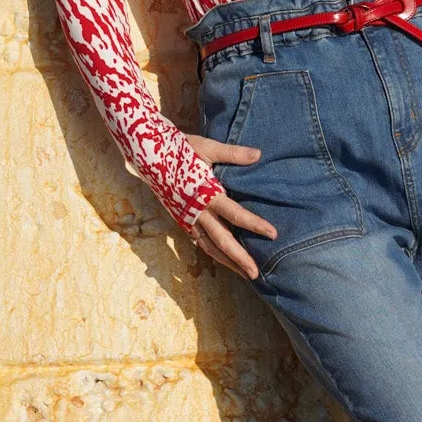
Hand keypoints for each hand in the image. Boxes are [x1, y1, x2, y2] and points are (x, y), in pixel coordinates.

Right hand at [183, 136, 276, 280]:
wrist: (148, 154)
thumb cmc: (179, 149)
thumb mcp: (207, 148)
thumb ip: (233, 153)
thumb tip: (258, 154)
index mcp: (205, 194)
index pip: (235, 214)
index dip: (255, 225)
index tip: (273, 234)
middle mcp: (196, 212)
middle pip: (221, 240)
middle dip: (239, 258)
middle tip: (256, 274)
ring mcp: (187, 218)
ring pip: (208, 246)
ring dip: (226, 261)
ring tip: (244, 274)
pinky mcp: (181, 220)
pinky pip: (199, 241)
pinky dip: (213, 252)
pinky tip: (225, 259)